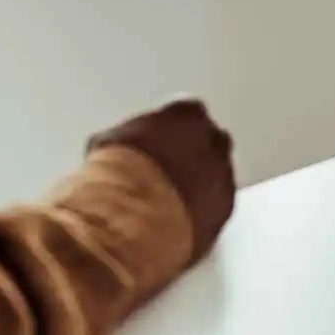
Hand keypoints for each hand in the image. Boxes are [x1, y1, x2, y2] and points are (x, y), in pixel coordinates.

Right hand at [90, 98, 235, 258]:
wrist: (134, 217)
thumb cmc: (117, 172)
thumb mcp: (108, 146)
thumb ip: (123, 140)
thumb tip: (114, 148)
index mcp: (187, 114)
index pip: (188, 113)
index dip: (173, 130)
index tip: (160, 143)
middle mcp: (214, 140)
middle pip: (210, 143)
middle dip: (194, 155)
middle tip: (170, 173)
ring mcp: (225, 175)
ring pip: (217, 176)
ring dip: (201, 185)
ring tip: (173, 202)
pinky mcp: (226, 210)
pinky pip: (217, 207)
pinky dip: (202, 212)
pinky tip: (181, 222)